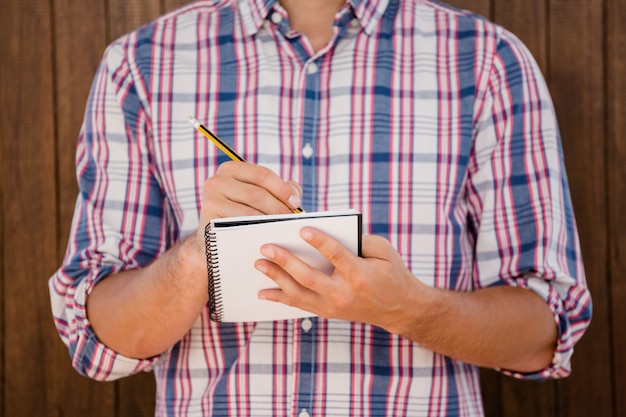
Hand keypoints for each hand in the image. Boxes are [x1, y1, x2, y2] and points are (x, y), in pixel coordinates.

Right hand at [195, 161, 302, 254]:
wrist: (215, 240)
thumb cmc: (243, 214)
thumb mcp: (259, 196)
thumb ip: (279, 190)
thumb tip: (295, 192)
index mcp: (231, 169)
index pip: (262, 175)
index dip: (282, 189)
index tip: (296, 203)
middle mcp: (217, 181)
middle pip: (257, 194)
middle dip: (279, 208)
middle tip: (293, 220)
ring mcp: (211, 200)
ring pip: (250, 212)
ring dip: (271, 222)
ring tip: (285, 229)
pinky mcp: (209, 219)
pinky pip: (239, 227)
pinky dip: (257, 232)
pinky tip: (269, 237)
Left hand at [254, 228, 427, 330]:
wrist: (399, 309)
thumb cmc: (391, 273)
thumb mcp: (384, 252)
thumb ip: (360, 240)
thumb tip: (330, 231)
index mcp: (360, 274)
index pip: (336, 255)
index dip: (319, 241)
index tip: (301, 229)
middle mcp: (344, 293)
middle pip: (309, 276)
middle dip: (285, 261)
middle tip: (266, 247)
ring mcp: (333, 305)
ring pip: (299, 293)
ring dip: (276, 278)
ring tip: (259, 264)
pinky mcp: (327, 311)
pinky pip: (299, 305)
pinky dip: (279, 298)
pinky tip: (262, 292)